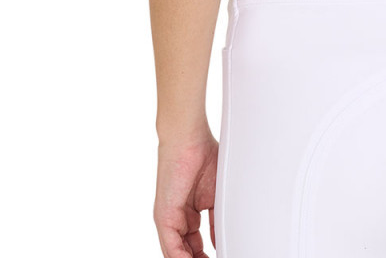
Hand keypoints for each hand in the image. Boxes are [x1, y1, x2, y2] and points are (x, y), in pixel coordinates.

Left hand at [154, 128, 219, 256]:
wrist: (189, 138)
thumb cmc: (204, 155)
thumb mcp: (216, 195)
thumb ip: (216, 221)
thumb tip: (220, 242)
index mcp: (188, 214)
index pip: (195, 246)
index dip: (208, 255)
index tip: (222, 256)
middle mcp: (177, 219)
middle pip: (187, 252)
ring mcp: (169, 220)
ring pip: (178, 254)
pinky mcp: (163, 218)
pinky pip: (171, 248)